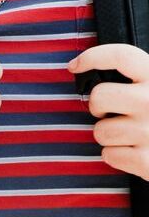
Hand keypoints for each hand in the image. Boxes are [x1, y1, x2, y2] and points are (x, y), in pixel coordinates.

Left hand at [68, 44, 148, 178]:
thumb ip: (140, 79)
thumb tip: (95, 69)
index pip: (121, 56)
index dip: (93, 57)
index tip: (75, 66)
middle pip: (99, 97)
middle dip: (98, 107)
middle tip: (111, 112)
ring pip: (100, 131)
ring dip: (109, 135)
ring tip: (131, 135)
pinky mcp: (147, 160)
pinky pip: (108, 155)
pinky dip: (117, 156)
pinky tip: (137, 151)